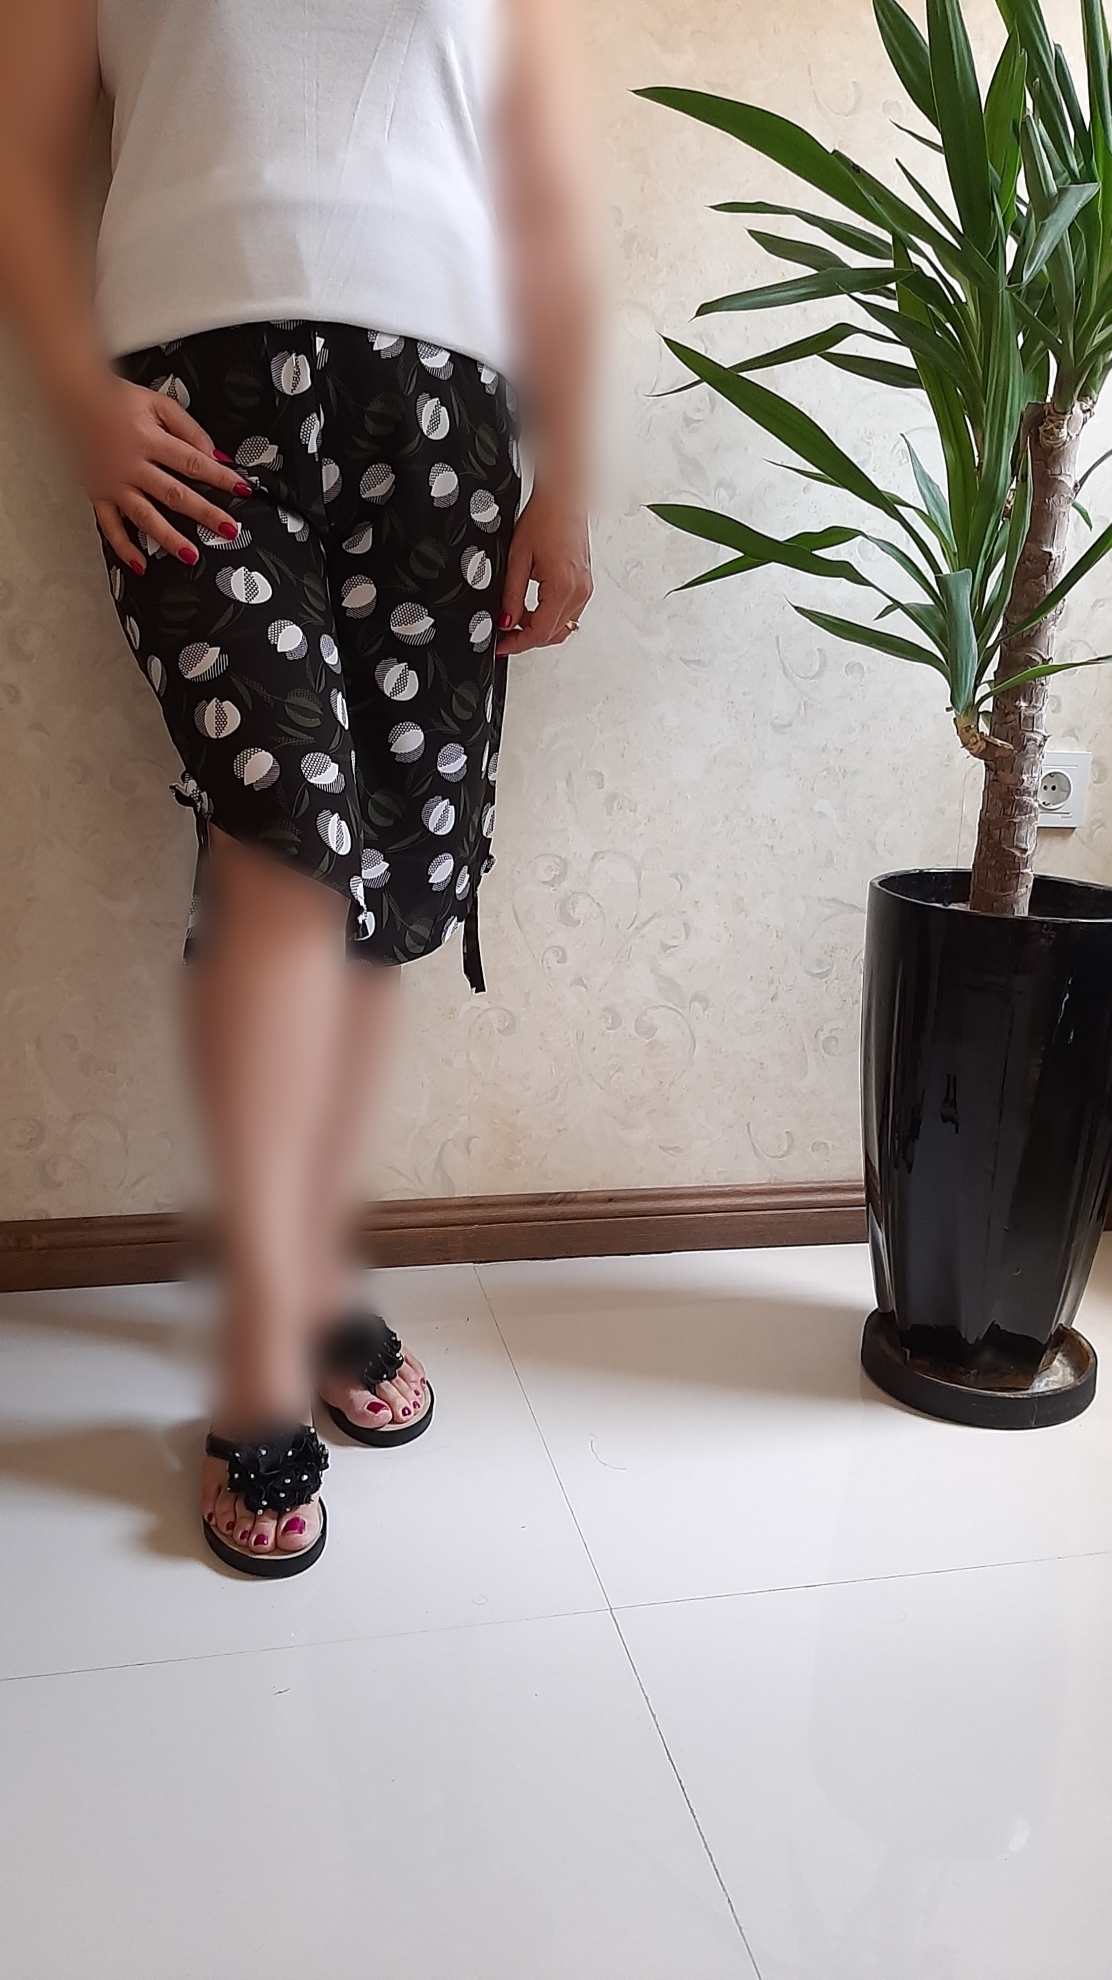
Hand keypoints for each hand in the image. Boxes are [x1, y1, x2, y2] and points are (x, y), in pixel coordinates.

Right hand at [71, 373, 250, 571]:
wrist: (76, 399)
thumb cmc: (119, 402)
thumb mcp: (160, 405)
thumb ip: (190, 429)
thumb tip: (216, 456)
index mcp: (148, 438)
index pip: (192, 461)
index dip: (220, 477)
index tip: (241, 490)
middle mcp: (129, 462)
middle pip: (173, 494)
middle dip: (204, 514)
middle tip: (227, 530)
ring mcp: (112, 481)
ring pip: (144, 515)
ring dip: (168, 538)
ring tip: (191, 555)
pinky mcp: (98, 493)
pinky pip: (110, 525)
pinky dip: (124, 547)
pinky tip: (140, 563)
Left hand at [496, 485, 591, 656]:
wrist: (565, 499)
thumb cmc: (545, 519)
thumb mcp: (517, 559)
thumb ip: (511, 596)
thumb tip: (505, 621)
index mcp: (562, 589)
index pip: (539, 633)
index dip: (516, 644)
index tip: (501, 647)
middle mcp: (579, 593)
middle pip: (552, 634)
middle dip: (526, 638)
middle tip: (504, 635)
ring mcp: (585, 589)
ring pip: (561, 626)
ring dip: (539, 628)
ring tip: (516, 619)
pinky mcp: (585, 584)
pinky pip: (568, 613)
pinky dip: (550, 617)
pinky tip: (533, 608)